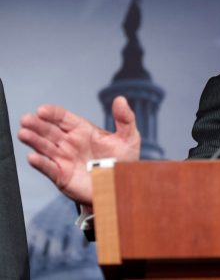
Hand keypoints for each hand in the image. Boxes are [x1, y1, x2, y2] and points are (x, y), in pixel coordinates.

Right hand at [18, 96, 139, 205]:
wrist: (121, 187)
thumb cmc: (124, 161)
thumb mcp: (129, 138)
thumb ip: (125, 119)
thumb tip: (120, 99)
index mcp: (83, 131)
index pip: (63, 118)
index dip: (52, 113)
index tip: (42, 110)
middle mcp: (70, 143)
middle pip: (49, 131)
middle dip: (37, 125)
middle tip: (26, 119)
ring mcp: (64, 159)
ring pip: (45, 147)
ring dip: (33, 141)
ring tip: (23, 133)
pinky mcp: (62, 176)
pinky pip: (49, 168)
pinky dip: (40, 163)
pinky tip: (32, 157)